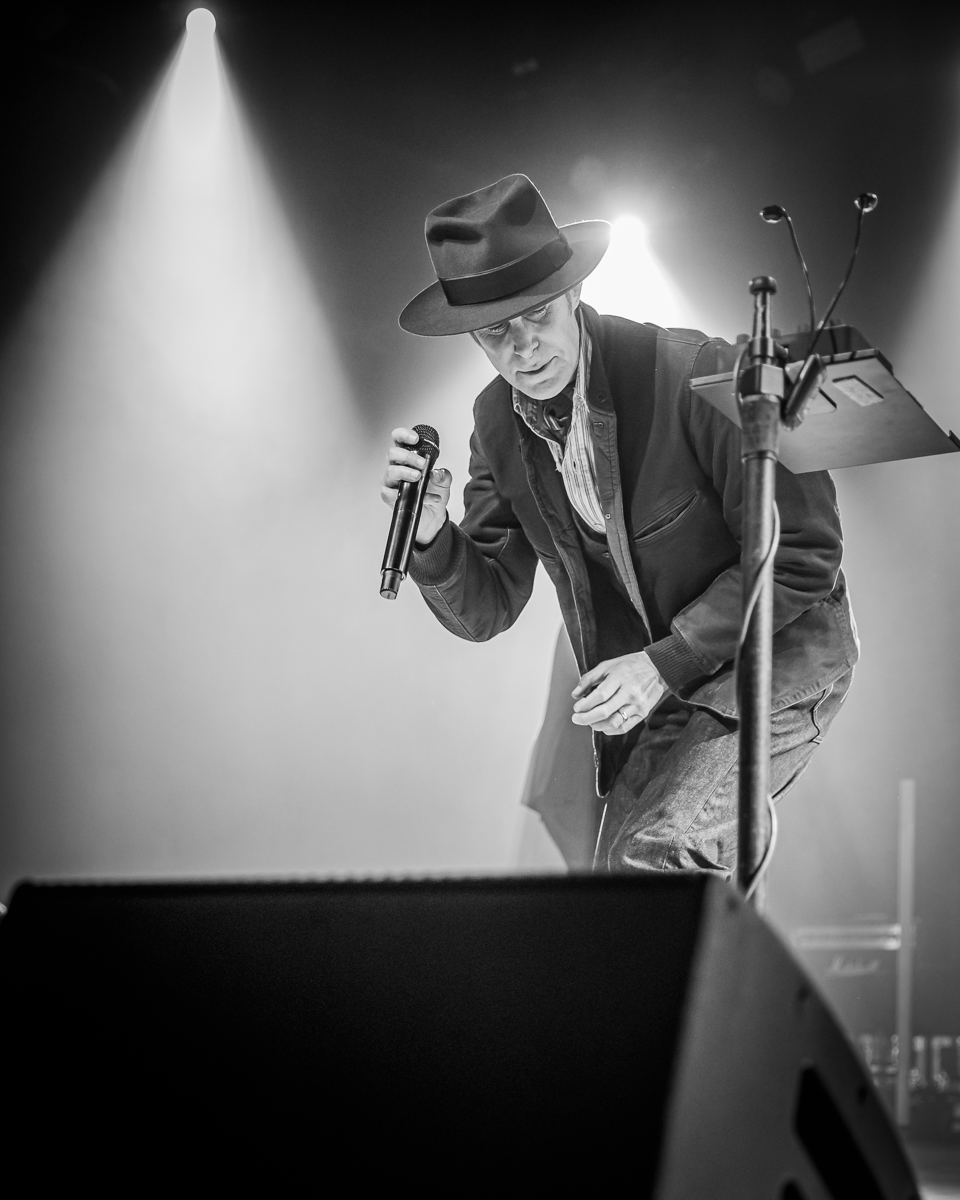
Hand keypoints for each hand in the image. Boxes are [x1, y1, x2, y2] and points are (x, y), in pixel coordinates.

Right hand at [380, 427, 452, 546]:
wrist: (433, 516)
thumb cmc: (434, 493)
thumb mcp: (444, 482)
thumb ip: (443, 475)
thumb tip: (436, 473)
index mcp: (407, 457)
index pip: (398, 440)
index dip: (403, 435)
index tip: (415, 439)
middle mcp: (396, 466)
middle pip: (392, 454)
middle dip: (408, 457)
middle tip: (422, 464)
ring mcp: (391, 481)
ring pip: (390, 471)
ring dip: (406, 473)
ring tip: (420, 478)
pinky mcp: (389, 496)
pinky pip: (393, 493)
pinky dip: (412, 495)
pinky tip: (426, 498)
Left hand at [571, 651, 666, 734]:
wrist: (657, 668)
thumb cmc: (631, 666)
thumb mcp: (608, 665)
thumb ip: (589, 678)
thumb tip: (575, 694)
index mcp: (620, 677)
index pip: (600, 696)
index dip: (585, 704)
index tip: (576, 708)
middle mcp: (630, 692)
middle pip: (605, 712)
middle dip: (586, 718)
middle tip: (576, 719)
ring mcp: (638, 705)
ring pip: (614, 722)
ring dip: (597, 725)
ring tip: (589, 722)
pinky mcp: (643, 713)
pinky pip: (624, 727)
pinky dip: (610, 730)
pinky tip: (602, 725)